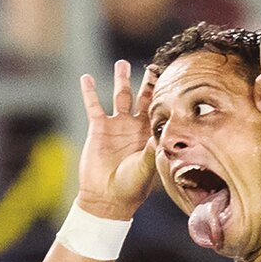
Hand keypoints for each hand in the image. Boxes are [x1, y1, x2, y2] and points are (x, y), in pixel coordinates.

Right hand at [76, 60, 157, 220]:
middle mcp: (135, 127)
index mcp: (150, 135)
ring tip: (122, 63)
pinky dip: (90, 92)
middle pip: (143, 98)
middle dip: (148, 82)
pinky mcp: (98, 128)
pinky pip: (93, 106)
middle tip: (154, 65)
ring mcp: (116, 126)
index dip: (165, 94)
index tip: (173, 77)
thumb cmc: (131, 187)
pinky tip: (87, 78)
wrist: (106, 198)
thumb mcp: (145, 167)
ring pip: (119, 96)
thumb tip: (158, 135)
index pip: (160, 109)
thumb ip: (151, 150)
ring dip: (121, 80)